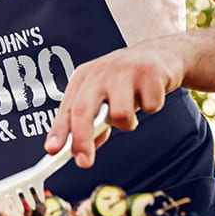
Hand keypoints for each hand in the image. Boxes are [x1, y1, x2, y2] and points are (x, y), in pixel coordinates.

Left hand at [44, 39, 185, 167]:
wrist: (162, 53)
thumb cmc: (128, 78)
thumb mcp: (105, 94)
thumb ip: (94, 119)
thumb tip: (84, 148)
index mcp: (85, 76)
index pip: (68, 107)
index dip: (59, 130)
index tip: (52, 151)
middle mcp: (101, 71)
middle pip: (84, 110)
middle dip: (81, 140)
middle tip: (84, 162)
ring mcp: (124, 69)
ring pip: (120, 115)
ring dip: (129, 123)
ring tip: (133, 107)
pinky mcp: (149, 72)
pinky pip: (151, 107)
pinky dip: (152, 106)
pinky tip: (152, 93)